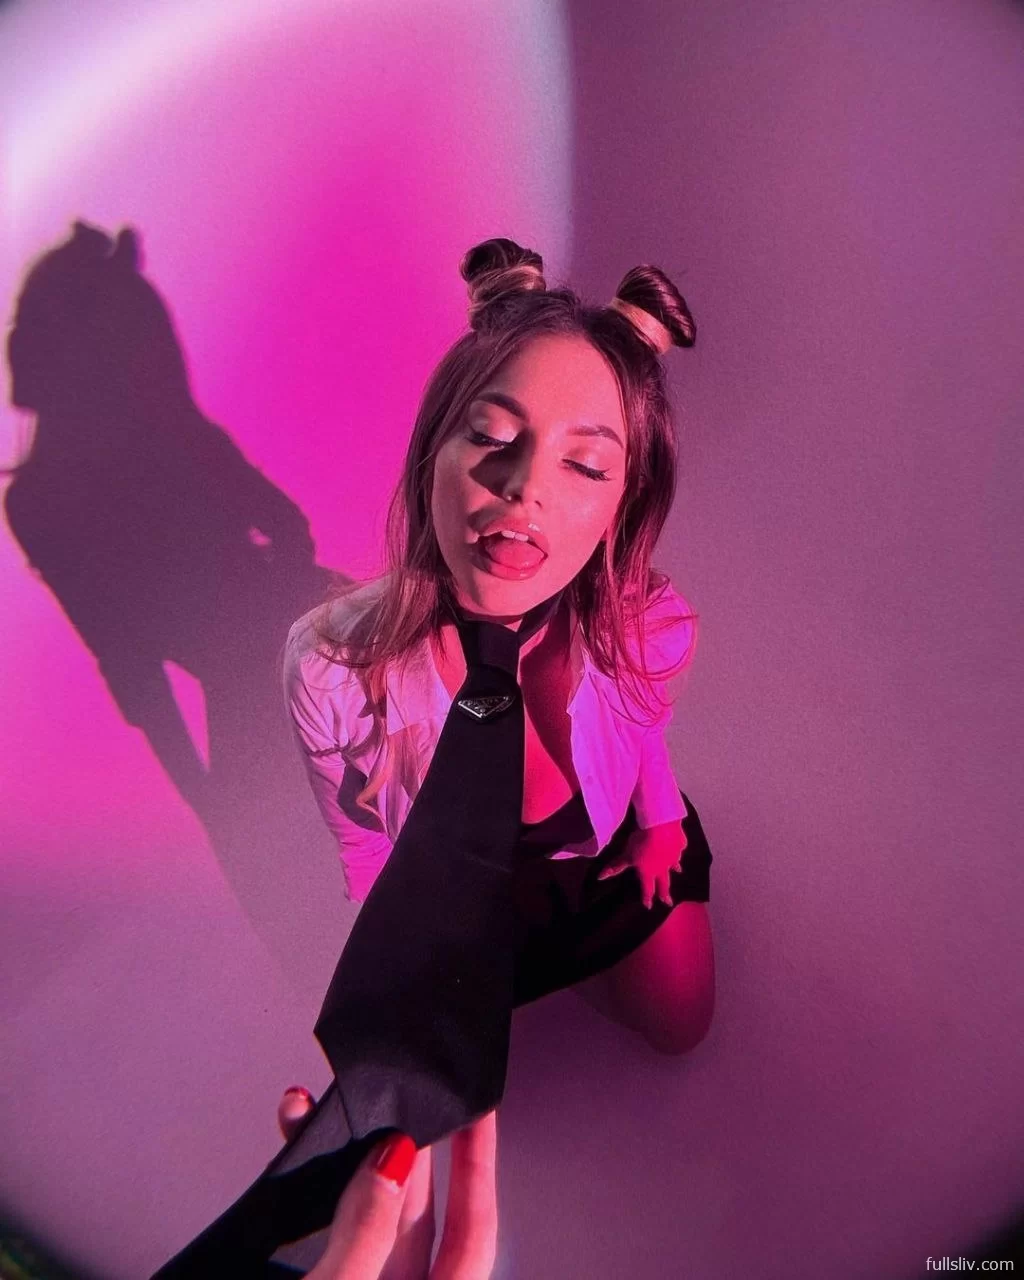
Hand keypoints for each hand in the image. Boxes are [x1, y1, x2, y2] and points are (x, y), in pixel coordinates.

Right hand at [277, 1087, 497, 1279]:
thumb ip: (367, 1229)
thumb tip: (391, 1160)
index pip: (473, 1231)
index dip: (478, 1168)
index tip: (478, 1113)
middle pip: (414, 1216)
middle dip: (400, 1149)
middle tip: (393, 1098)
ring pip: (362, 1217)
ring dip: (342, 1162)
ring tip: (323, 1114)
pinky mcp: (314, 1278)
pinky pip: (320, 1230)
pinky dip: (306, 1191)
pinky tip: (291, 1155)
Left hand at [595, 820, 686, 908]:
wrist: (661, 827)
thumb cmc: (641, 843)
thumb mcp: (626, 855)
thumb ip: (616, 866)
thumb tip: (600, 877)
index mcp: (649, 872)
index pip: (647, 889)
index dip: (647, 898)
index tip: (648, 906)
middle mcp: (663, 867)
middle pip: (664, 883)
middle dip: (665, 893)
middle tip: (668, 903)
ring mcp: (674, 855)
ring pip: (674, 864)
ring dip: (675, 868)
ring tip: (678, 871)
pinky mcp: (680, 843)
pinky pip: (679, 848)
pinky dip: (679, 850)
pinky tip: (679, 848)